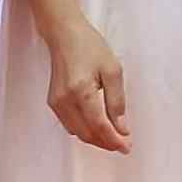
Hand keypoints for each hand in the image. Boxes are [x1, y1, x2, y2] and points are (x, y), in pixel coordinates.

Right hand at [44, 13, 129, 154]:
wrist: (64, 34)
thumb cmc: (90, 47)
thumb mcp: (112, 70)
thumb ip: (117, 102)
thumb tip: (122, 128)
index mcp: (82, 91)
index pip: (100, 126)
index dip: (115, 140)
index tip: (127, 147)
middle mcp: (65, 100)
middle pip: (87, 134)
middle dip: (106, 143)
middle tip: (123, 144)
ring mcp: (56, 103)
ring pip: (78, 133)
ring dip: (96, 139)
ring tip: (113, 137)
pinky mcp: (53, 102)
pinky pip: (70, 125)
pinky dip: (85, 131)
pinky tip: (97, 127)